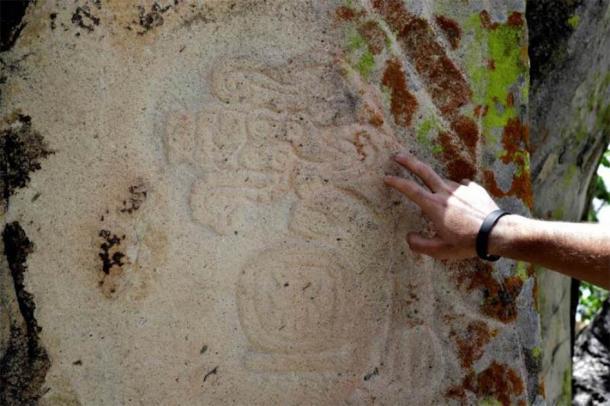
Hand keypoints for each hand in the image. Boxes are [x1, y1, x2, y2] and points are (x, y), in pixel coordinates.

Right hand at [384, 152, 500, 259]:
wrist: (497, 233)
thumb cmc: (467, 243)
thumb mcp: (440, 250)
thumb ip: (420, 245)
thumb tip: (408, 237)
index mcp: (434, 206)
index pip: (410, 190)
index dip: (396, 182)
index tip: (386, 177)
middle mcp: (445, 193)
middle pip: (424, 171)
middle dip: (409, 162)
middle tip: (397, 156)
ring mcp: (461, 189)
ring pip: (443, 181)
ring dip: (436, 184)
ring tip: (439, 196)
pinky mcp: (475, 189)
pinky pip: (462, 186)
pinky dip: (458, 191)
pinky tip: (461, 197)